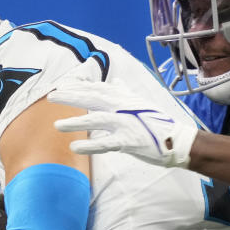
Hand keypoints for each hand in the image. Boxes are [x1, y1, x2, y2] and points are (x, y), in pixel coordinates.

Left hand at [49, 79, 198, 167]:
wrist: (177, 140)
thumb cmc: (158, 123)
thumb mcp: (141, 103)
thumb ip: (125, 93)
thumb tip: (117, 82)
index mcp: (124, 98)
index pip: (97, 88)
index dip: (78, 86)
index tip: (61, 85)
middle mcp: (123, 107)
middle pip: (92, 99)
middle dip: (71, 97)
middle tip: (51, 97)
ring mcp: (126, 123)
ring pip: (96, 120)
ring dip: (75, 122)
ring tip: (57, 125)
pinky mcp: (129, 140)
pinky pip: (105, 143)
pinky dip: (89, 145)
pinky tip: (74, 147)